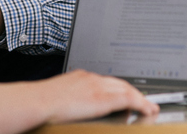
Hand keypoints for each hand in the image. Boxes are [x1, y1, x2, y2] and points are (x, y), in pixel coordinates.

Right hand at [34, 70, 158, 122]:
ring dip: (141, 98)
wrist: (37, 102)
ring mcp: (98, 87)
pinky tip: (147, 110)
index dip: (121, 88)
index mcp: (82, 77)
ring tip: (150, 107)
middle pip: (121, 84)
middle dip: (135, 92)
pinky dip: (141, 104)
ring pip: (127, 90)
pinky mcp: (102, 99)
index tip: (127, 95)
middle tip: (145, 102)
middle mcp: (92, 78)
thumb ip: (70, 97)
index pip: (108, 81)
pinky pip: (129, 99)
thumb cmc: (41, 103)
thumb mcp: (59, 95)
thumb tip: (73, 106)